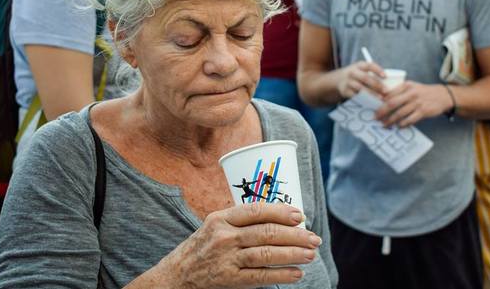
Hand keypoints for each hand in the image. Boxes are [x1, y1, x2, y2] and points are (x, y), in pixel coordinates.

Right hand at [156, 203, 320, 288]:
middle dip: (294, 235)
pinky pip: (259, 276)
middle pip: (265, 232)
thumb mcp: (215, 225)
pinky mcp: (228, 279)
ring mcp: (226, 259)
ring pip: (265, 254)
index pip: (255, 210)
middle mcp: (224, 236)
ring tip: (311, 254)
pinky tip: (296, 273)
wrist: (176, 275)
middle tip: (314, 237)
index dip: (280, 211)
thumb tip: (281, 217)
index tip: (299, 215)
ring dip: (292, 253)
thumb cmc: (202, 246)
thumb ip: (241, 220)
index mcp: (221, 218)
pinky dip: (280, 274)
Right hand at [337, 61, 386, 99]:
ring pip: (360, 89)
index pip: (369, 65)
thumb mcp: (362, 70)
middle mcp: (352, 72)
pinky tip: (371, 103)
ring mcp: (348, 82)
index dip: (377, 70)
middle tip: (385, 91)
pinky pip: (356, 96)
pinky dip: (364, 100)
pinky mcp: (345, 91)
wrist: (339, 79)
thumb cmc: (357, 75)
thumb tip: (390, 83)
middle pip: (365, 78)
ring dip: (372, 94)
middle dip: (376, 85)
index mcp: (359, 65)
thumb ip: (373, 75)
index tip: (385, 76)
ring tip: (380, 98)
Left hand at [375, 82, 452, 127]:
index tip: (373, 108)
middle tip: (376, 118)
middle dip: (382, 112)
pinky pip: (409, 120)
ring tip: (384, 125)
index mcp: (406, 86)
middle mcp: (411, 93)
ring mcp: (417, 103)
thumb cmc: (423, 92)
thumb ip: (399, 92)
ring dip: (390, 121)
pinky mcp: (423, 111)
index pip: (389, 94)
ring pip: (400, 114)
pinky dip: (402, 124)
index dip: (380, 102)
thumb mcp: (411, 87)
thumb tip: (382, 100)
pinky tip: (398, 126)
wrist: (442, 95)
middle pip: (392, 104)